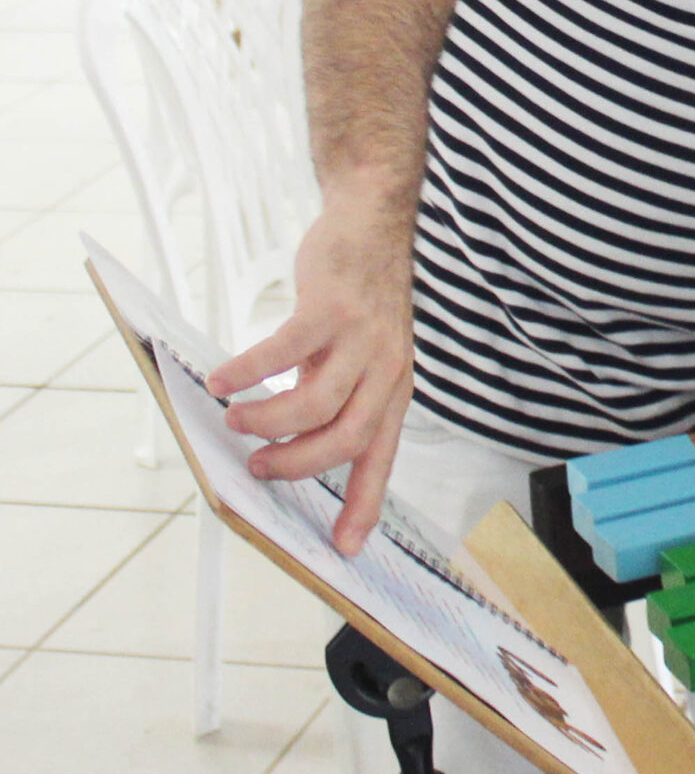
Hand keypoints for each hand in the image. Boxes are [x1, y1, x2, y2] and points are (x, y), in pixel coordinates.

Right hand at [207, 194, 416, 554]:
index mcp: (391, 391)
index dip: (362, 505)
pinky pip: (285, 352)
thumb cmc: (356, 302)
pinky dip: (249, 371)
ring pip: (315, 404)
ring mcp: (361, 339)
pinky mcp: (331, 309)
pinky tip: (224, 378)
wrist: (370, 228)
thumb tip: (287, 446)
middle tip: (256, 466)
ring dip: (267, 420)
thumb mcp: (360, 358)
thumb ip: (336, 400)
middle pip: (345, 440)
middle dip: (295, 463)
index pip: (379, 459)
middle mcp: (384, 371)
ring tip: (235, 418)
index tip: (344, 546)